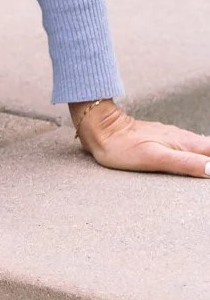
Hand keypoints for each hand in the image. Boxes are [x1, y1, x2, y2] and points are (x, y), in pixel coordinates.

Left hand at [69, 99, 209, 177]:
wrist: (101, 128)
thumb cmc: (123, 146)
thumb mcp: (156, 158)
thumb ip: (185, 162)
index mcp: (184, 142)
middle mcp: (181, 137)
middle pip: (208, 147)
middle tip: (209, 171)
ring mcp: (171, 136)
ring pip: (199, 145)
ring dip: (207, 153)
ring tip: (206, 164)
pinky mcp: (161, 138)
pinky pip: (187, 144)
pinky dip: (196, 151)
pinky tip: (194, 155)